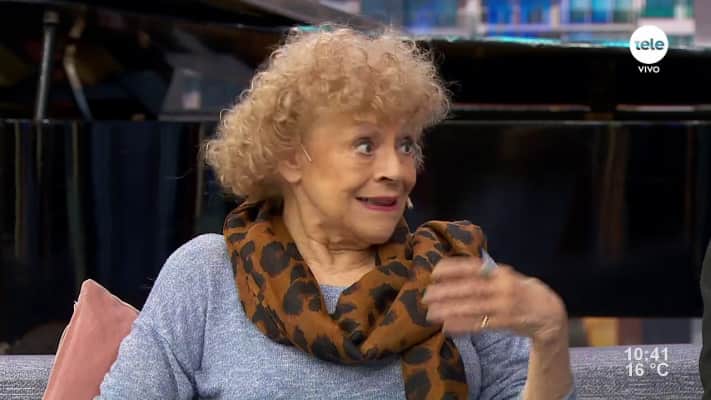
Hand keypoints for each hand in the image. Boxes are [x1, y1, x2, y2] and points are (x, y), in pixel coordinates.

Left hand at [422, 257, 567, 344]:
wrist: (550, 313)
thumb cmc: (522, 292)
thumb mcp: (507, 277)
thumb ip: (486, 274)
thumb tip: (456, 270)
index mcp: (501, 272)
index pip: (473, 267)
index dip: (453, 269)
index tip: (434, 271)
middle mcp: (502, 287)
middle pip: (469, 288)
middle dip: (445, 291)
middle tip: (425, 295)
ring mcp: (504, 306)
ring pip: (472, 307)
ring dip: (449, 310)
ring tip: (430, 313)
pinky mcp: (505, 323)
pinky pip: (479, 324)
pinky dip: (462, 325)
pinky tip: (447, 326)